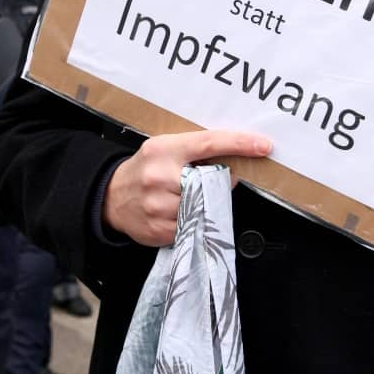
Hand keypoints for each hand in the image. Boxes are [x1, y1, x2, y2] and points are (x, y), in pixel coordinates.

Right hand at [102, 130, 272, 246]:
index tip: (263, 146)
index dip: (240, 144)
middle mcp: (160, 176)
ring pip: (202, 207)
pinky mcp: (159, 229)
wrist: (110, 197)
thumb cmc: (145, 169)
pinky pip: (191, 227)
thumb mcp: (165, 149)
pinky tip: (176, 213)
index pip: (209, 143)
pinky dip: (191, 221)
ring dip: (202, 206)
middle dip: (215, 185)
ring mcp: (158, 205)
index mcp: (165, 149)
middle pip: (210, 182)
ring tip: (183, 199)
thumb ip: (195, 153)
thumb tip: (233, 163)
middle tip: (205, 184)